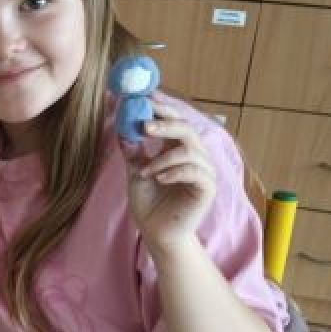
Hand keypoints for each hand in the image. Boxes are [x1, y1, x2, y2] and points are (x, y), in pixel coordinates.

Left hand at [121, 111, 216, 253]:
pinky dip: (174, 171)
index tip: (147, 98)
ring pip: (189, 150)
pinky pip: (194, 171)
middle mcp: (194, 157)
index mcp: (179, 150)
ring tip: (146, 172)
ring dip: (163, 158)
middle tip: (145, 125)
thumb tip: (123, 127)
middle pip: (187, 128)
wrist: (156, 233)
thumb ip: (133, 151)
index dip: (165, 108)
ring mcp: (203, 172)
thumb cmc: (149, 204)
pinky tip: (160, 179)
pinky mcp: (207, 188)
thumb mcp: (136, 172)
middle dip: (166, 123)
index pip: (176, 121)